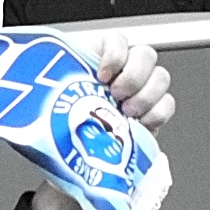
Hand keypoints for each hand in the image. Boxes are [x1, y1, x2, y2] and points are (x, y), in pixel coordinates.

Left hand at [30, 33, 172, 209]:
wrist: (73, 169)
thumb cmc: (58, 134)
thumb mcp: (53, 105)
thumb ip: (59, 87)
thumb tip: (42, 84)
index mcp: (94, 63)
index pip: (116, 39)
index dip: (115, 52)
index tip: (102, 73)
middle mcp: (119, 76)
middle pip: (145, 55)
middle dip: (134, 75)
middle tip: (116, 94)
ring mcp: (137, 94)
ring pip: (160, 77)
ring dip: (145, 95)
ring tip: (125, 112)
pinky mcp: (151, 115)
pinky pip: (168, 104)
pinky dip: (156, 113)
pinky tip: (138, 122)